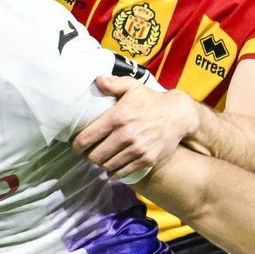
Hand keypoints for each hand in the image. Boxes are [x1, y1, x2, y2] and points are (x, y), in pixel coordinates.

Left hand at [74, 78, 200, 179]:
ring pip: (107, 165)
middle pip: (95, 155)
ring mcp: (137, 149)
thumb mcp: (133, 86)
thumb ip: (114, 83)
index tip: (76, 145)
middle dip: (89, 156)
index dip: (77, 144)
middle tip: (89, 153)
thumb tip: (97, 81)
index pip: (87, 138)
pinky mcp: (146, 159)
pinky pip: (123, 172)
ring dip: (101, 164)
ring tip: (101, 159)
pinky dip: (114, 172)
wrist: (178, 115)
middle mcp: (126, 135)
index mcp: (118, 117)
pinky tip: (112, 168)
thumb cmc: (151, 100)